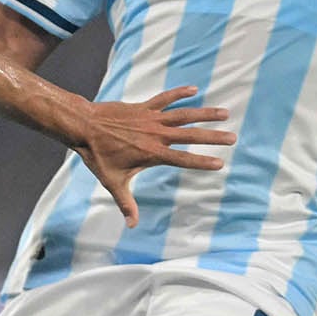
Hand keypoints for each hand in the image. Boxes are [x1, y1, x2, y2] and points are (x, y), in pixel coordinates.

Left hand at [75, 86, 233, 226]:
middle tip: (232, 138)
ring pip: (183, 114)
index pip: (182, 159)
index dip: (201, 162)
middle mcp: (156, 135)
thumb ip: (125, 203)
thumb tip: (132, 225)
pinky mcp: (144, 108)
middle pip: (190, 135)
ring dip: (204, 113)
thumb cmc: (98, 156)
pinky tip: (194, 90)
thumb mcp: (112, 182)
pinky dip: (179, 94)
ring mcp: (151, 119)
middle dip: (212, 137)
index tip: (219, 163)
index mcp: (151, 153)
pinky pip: (165, 99)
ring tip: (224, 113)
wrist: (85, 127)